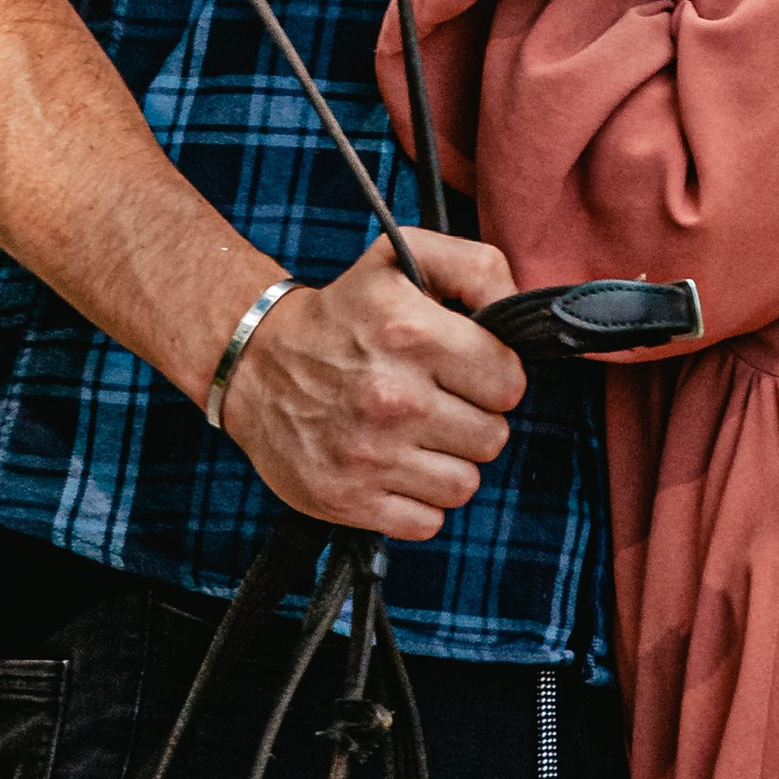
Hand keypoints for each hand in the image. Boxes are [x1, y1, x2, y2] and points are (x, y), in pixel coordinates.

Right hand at [219, 230, 527, 540]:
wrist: (258, 364)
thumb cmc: (344, 311)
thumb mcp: (403, 256)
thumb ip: (477, 268)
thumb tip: (520, 312)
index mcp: (411, 331)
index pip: (509, 381)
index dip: (496, 375)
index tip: (469, 368)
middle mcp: (392, 396)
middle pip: (492, 437)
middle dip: (473, 419)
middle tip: (439, 399)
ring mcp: (369, 454)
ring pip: (464, 484)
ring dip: (449, 462)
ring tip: (416, 432)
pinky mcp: (348, 500)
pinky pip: (427, 522)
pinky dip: (419, 500)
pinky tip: (395, 465)